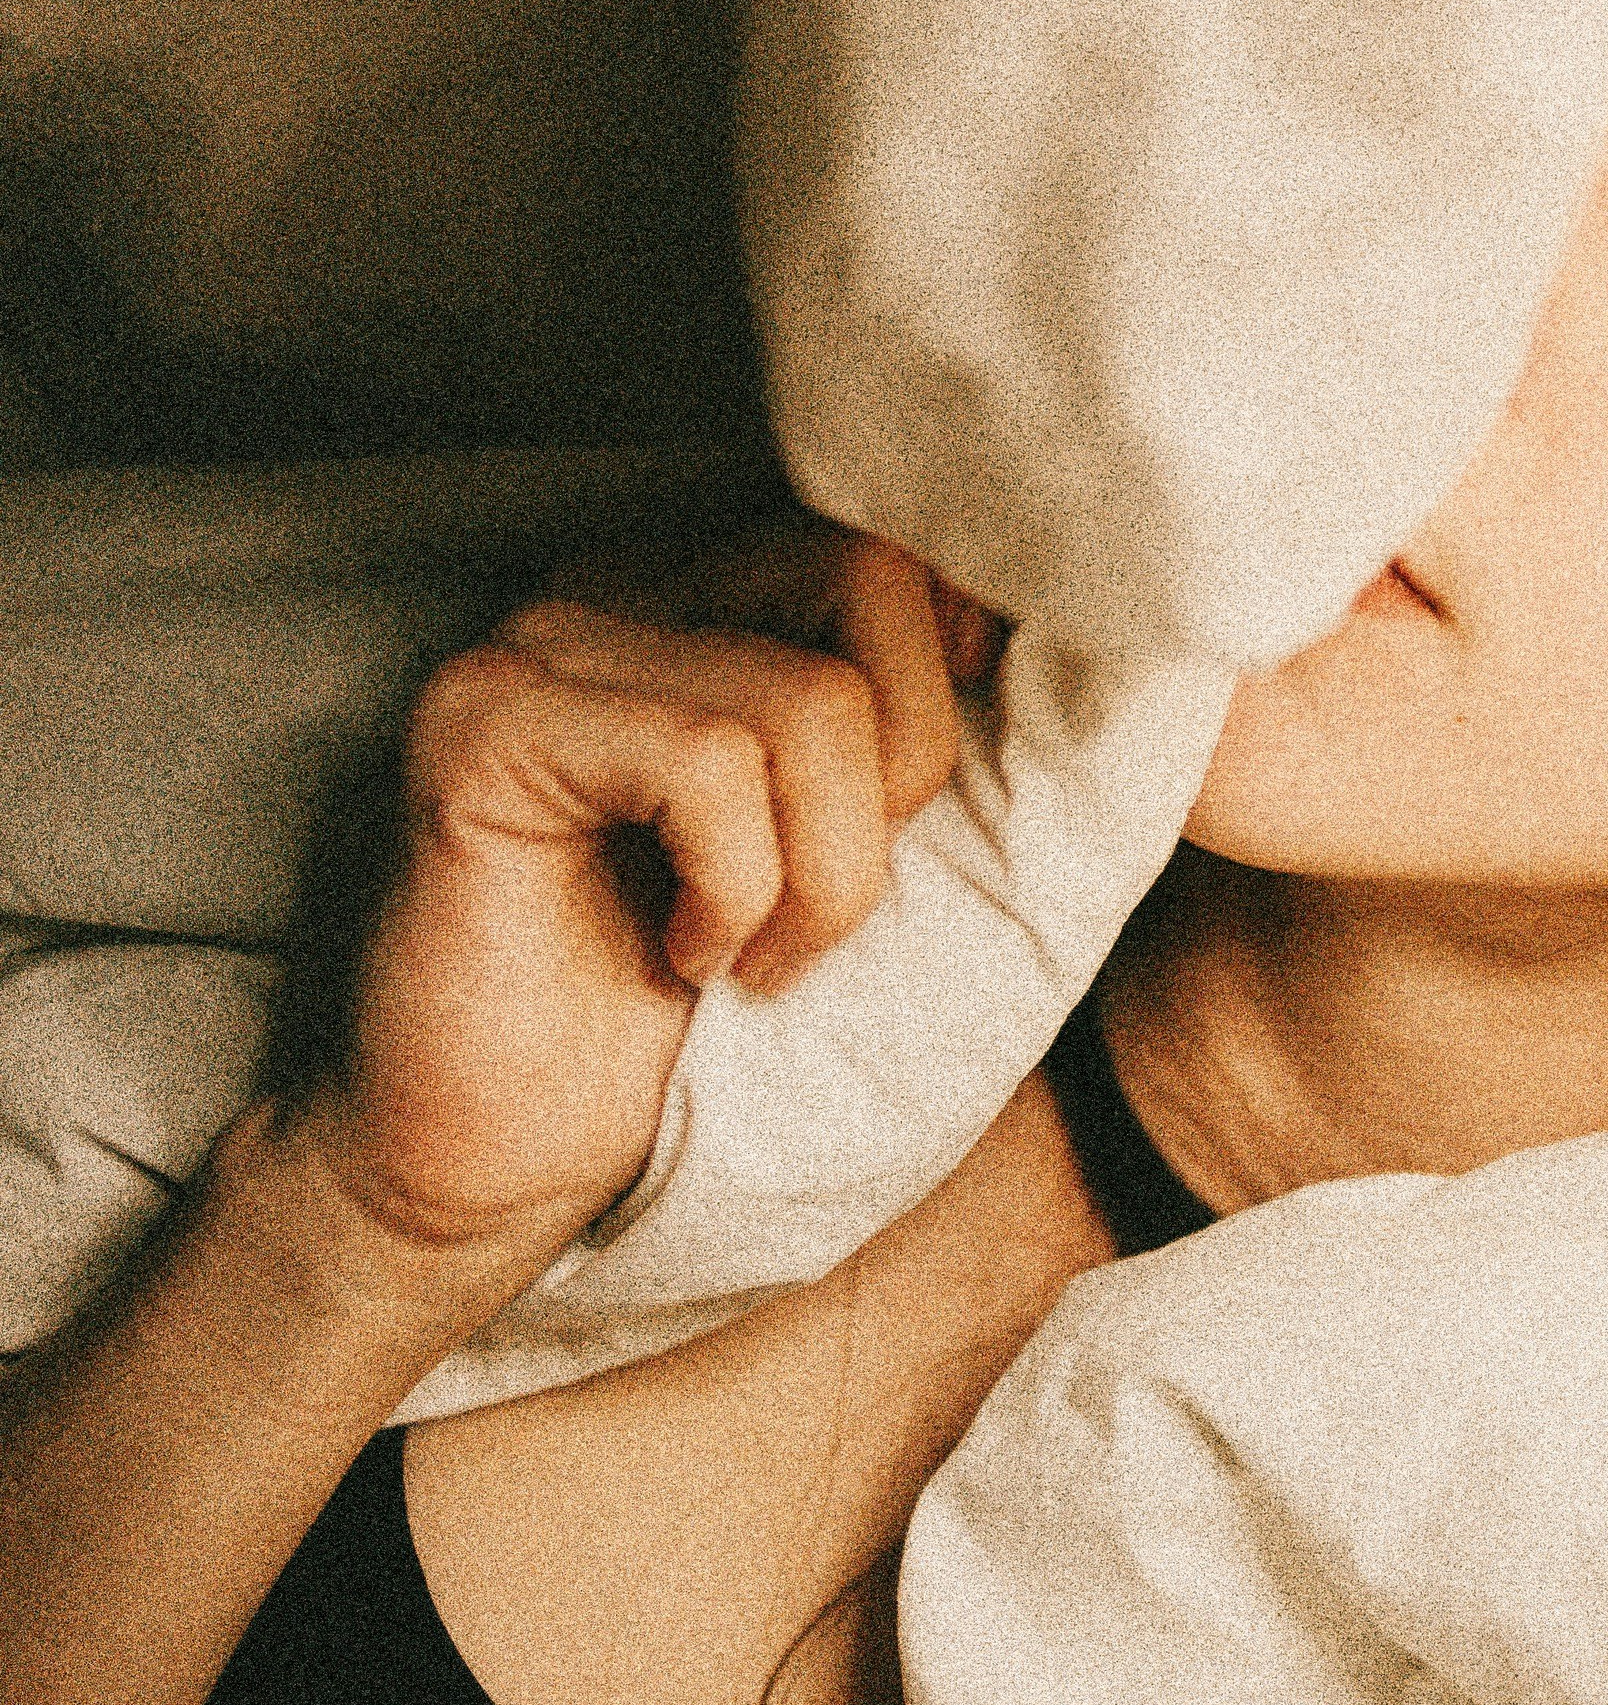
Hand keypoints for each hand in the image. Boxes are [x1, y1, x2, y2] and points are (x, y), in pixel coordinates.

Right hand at [299, 528, 993, 1278]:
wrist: (484, 1169)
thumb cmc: (674, 1031)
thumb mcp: (835, 859)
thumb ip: (898, 735)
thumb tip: (1026, 641)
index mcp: (698, 599)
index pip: (883, 535)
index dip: (955, 655)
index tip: (928, 805)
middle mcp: (614, 588)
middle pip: (864, 579)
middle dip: (905, 768)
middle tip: (827, 910)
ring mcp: (539, 646)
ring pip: (807, 699)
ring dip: (824, 875)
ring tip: (753, 958)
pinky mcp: (484, 724)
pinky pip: (706, 763)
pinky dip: (736, 890)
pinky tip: (684, 959)